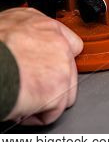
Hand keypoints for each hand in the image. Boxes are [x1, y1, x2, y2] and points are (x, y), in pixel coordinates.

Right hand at [0, 8, 82, 124]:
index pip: (69, 42)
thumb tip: (22, 49)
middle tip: (27, 86)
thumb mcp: (4, 28)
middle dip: (50, 82)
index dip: (57, 60)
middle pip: (68, 69)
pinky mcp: (59, 89)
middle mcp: (57, 41)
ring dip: (45, 99)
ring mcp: (62, 65)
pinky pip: (54, 111)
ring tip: (21, 96)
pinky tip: (21, 106)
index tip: (47, 69)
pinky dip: (37, 115)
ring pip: (65, 91)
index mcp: (41, 25)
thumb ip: (24, 36)